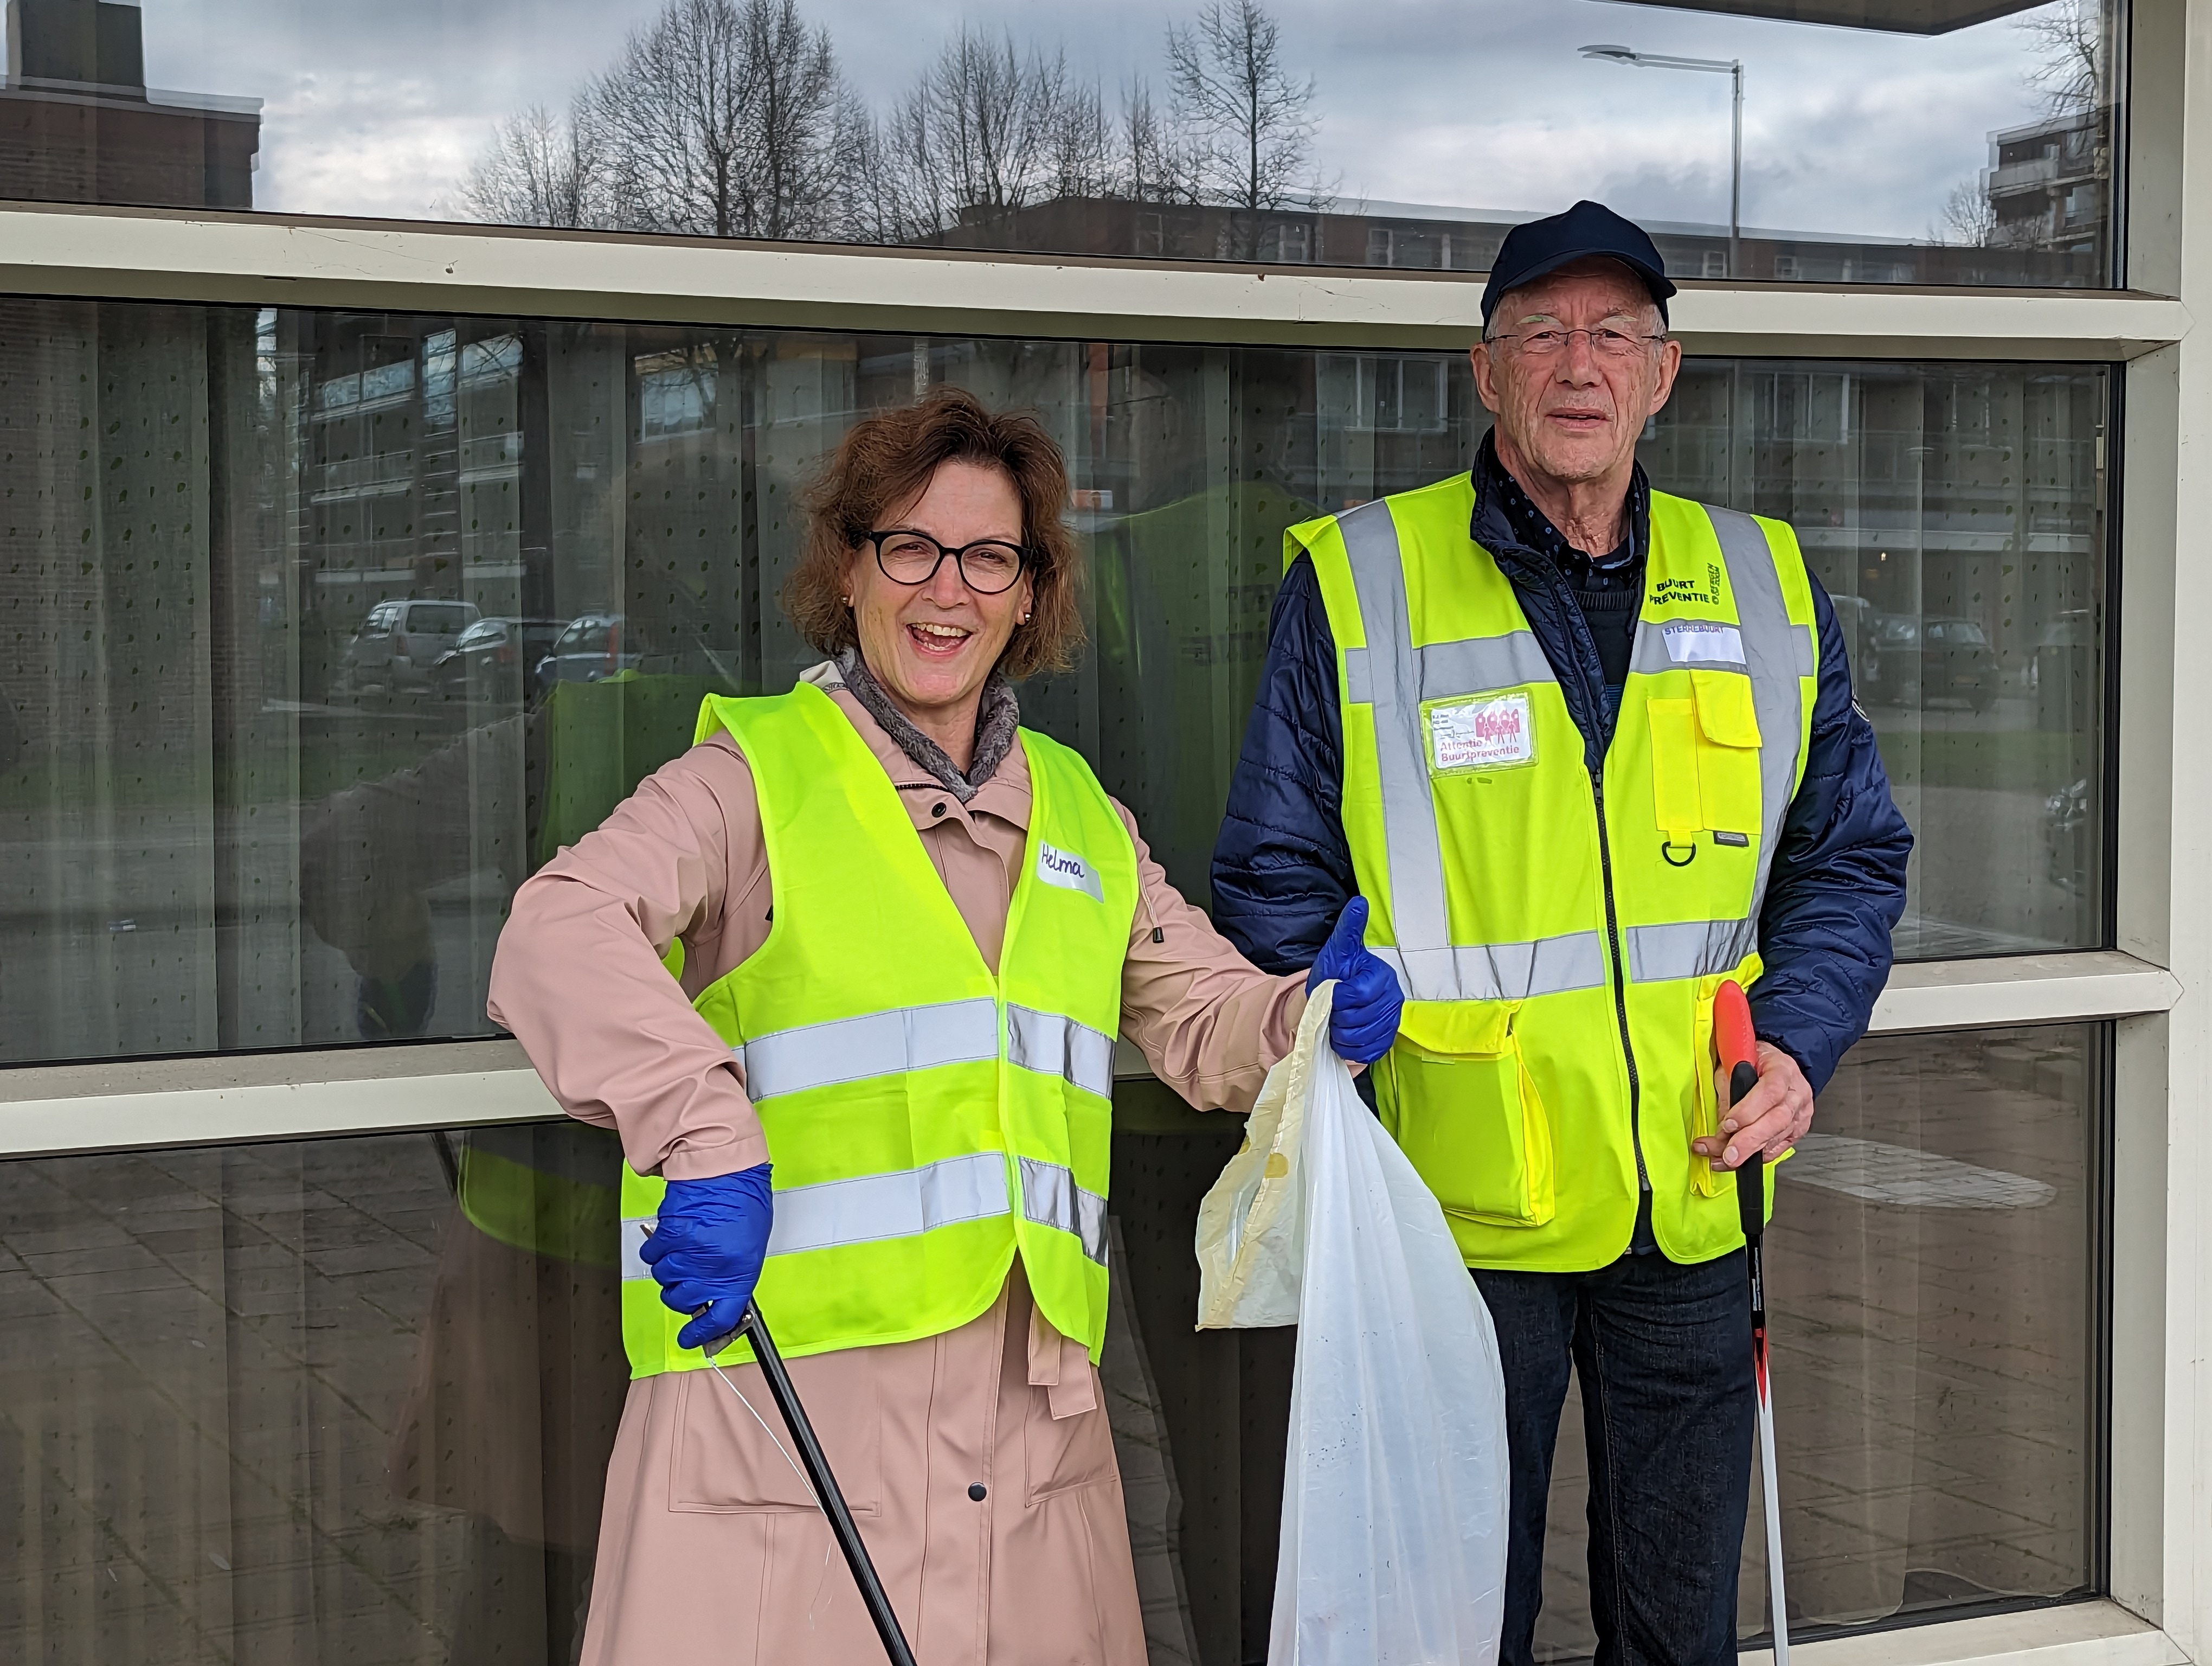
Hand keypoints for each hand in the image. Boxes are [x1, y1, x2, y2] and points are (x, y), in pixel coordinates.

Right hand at [638, 1164, 773, 1350]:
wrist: (727, 1166)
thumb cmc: (744, 1201)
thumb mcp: (750, 1245)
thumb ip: (732, 1273)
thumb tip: (715, 1296)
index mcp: (739, 1272)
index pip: (720, 1317)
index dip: (702, 1334)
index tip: (691, 1339)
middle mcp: (712, 1268)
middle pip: (681, 1300)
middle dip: (679, 1293)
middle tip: (685, 1275)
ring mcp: (688, 1252)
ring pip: (663, 1277)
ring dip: (668, 1267)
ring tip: (683, 1245)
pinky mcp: (668, 1234)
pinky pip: (652, 1254)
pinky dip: (657, 1247)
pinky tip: (671, 1234)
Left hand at [1306, 898, 1403, 1064]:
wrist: (1330, 999)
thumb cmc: (1334, 973)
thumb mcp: (1337, 950)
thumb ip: (1349, 928)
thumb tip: (1359, 902)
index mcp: (1382, 976)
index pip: (1357, 995)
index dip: (1337, 998)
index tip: (1331, 991)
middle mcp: (1393, 998)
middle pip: (1358, 1020)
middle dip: (1337, 1017)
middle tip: (1333, 1008)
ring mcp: (1392, 1022)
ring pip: (1361, 1038)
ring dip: (1341, 1034)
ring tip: (1337, 1021)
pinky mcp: (1387, 1041)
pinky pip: (1368, 1052)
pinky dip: (1350, 1048)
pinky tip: (1346, 1035)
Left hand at [1694, 1043, 1812, 1170]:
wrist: (1775, 1063)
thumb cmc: (1753, 1062)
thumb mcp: (1735, 1065)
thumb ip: (1729, 1092)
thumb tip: (1722, 1126)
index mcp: (1782, 1069)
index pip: (1770, 1091)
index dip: (1749, 1110)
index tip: (1728, 1124)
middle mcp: (1797, 1092)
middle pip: (1777, 1120)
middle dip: (1750, 1140)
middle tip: (1729, 1155)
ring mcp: (1800, 1112)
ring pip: (1778, 1137)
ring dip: (1749, 1152)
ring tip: (1724, 1161)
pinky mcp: (1798, 1129)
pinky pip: (1780, 1147)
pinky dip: (1759, 1156)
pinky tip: (1742, 1160)